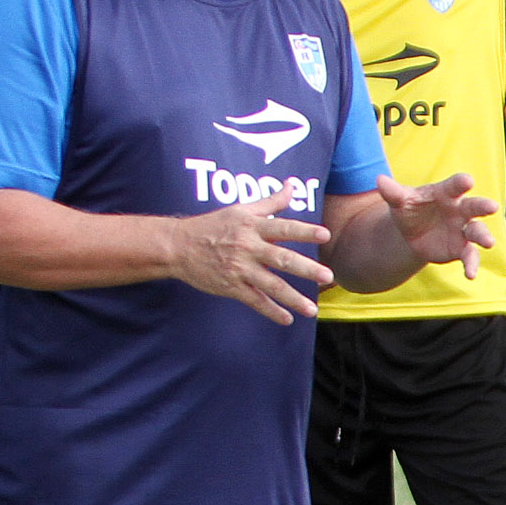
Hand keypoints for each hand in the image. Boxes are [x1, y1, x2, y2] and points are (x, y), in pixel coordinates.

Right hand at [167, 187, 332, 323]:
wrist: (177, 246)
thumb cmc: (214, 225)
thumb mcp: (241, 210)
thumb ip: (271, 202)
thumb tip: (292, 185)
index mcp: (253, 227)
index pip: (283, 227)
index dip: (304, 231)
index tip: (325, 235)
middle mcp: (248, 247)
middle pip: (281, 259)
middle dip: (306, 268)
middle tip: (328, 276)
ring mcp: (240, 268)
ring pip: (271, 285)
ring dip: (293, 299)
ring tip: (312, 310)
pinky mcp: (231, 286)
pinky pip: (255, 301)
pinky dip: (271, 311)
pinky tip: (288, 319)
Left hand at [372, 170, 498, 279]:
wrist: (413, 232)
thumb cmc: (411, 209)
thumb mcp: (400, 201)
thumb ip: (393, 193)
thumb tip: (380, 180)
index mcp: (446, 193)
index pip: (455, 186)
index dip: (461, 183)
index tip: (467, 181)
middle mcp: (460, 210)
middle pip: (474, 207)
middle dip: (483, 206)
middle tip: (492, 206)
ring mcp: (463, 230)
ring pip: (478, 231)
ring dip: (484, 236)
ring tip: (489, 243)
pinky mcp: (462, 249)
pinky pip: (470, 256)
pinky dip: (472, 265)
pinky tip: (471, 275)